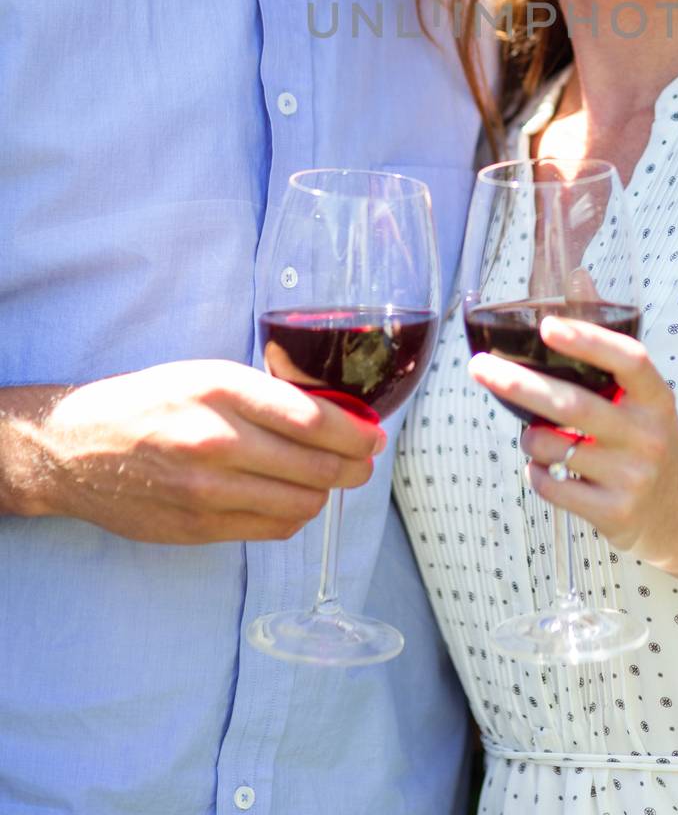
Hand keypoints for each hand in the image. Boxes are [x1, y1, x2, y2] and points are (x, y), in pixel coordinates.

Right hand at [26, 359, 385, 543]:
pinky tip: (295, 501)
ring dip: (326, 493)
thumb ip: (266, 393)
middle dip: (353, 466)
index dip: (353, 431)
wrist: (78, 448)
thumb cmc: (149, 402)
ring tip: (329, 480)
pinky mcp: (198, 527)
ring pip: (300, 502)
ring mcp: (207, 490)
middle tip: (365, 462)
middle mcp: (216, 440)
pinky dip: (294, 516)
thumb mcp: (208, 375)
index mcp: (221, 390)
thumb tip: (333, 413)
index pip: (311, 416)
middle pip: (315, 465)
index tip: (372, 434)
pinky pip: (270, 528)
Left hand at [470, 316, 677, 569]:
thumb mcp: (644, 398)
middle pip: (573, 405)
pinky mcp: (614, 513)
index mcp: (656, 399)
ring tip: (538, 436)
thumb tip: (577, 278)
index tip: (547, 325)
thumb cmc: (648, 441)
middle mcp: (647, 436)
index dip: (588, 340)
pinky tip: (546, 468)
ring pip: (553, 447)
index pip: (629, 360)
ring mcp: (632, 477)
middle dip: (519, 384)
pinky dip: (536, 472)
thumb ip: (607, 348)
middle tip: (480, 367)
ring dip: (530, 438)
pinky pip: (551, 486)